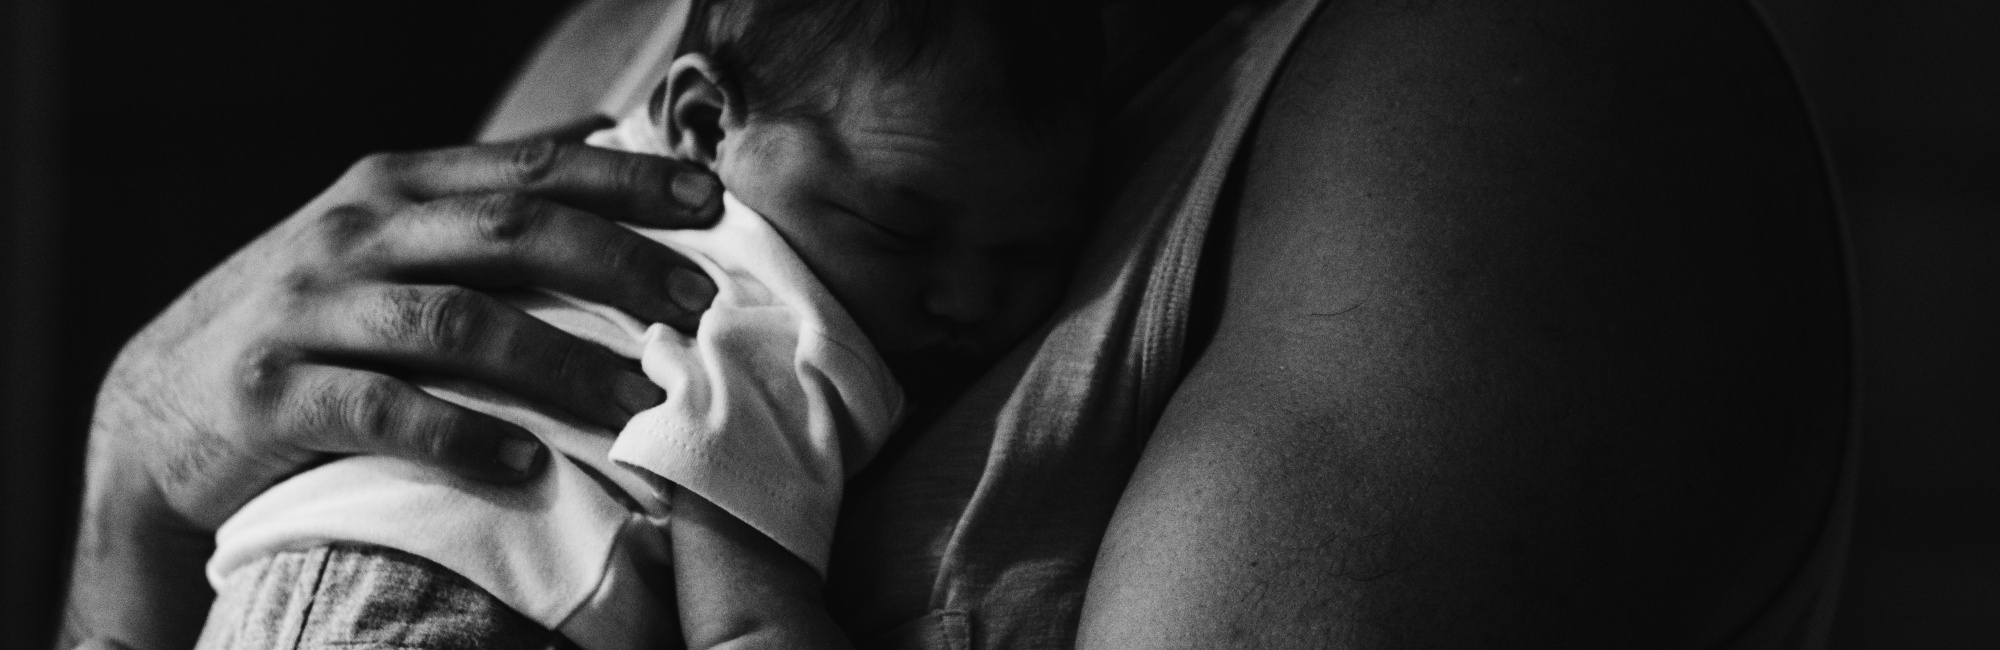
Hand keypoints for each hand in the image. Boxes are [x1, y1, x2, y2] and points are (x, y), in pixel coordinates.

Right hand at [63, 138, 721, 648]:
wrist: (158, 408)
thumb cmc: (307, 317)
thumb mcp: (384, 233)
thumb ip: (483, 191)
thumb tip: (600, 131)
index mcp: (393, 188)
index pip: (530, 169)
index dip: (626, 183)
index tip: (712, 206)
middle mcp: (353, 234)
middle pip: (509, 233)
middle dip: (617, 266)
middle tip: (697, 309)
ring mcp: (310, 310)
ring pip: (458, 322)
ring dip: (561, 364)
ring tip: (638, 404)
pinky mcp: (276, 393)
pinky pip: (385, 410)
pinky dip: (462, 434)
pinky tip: (528, 462)